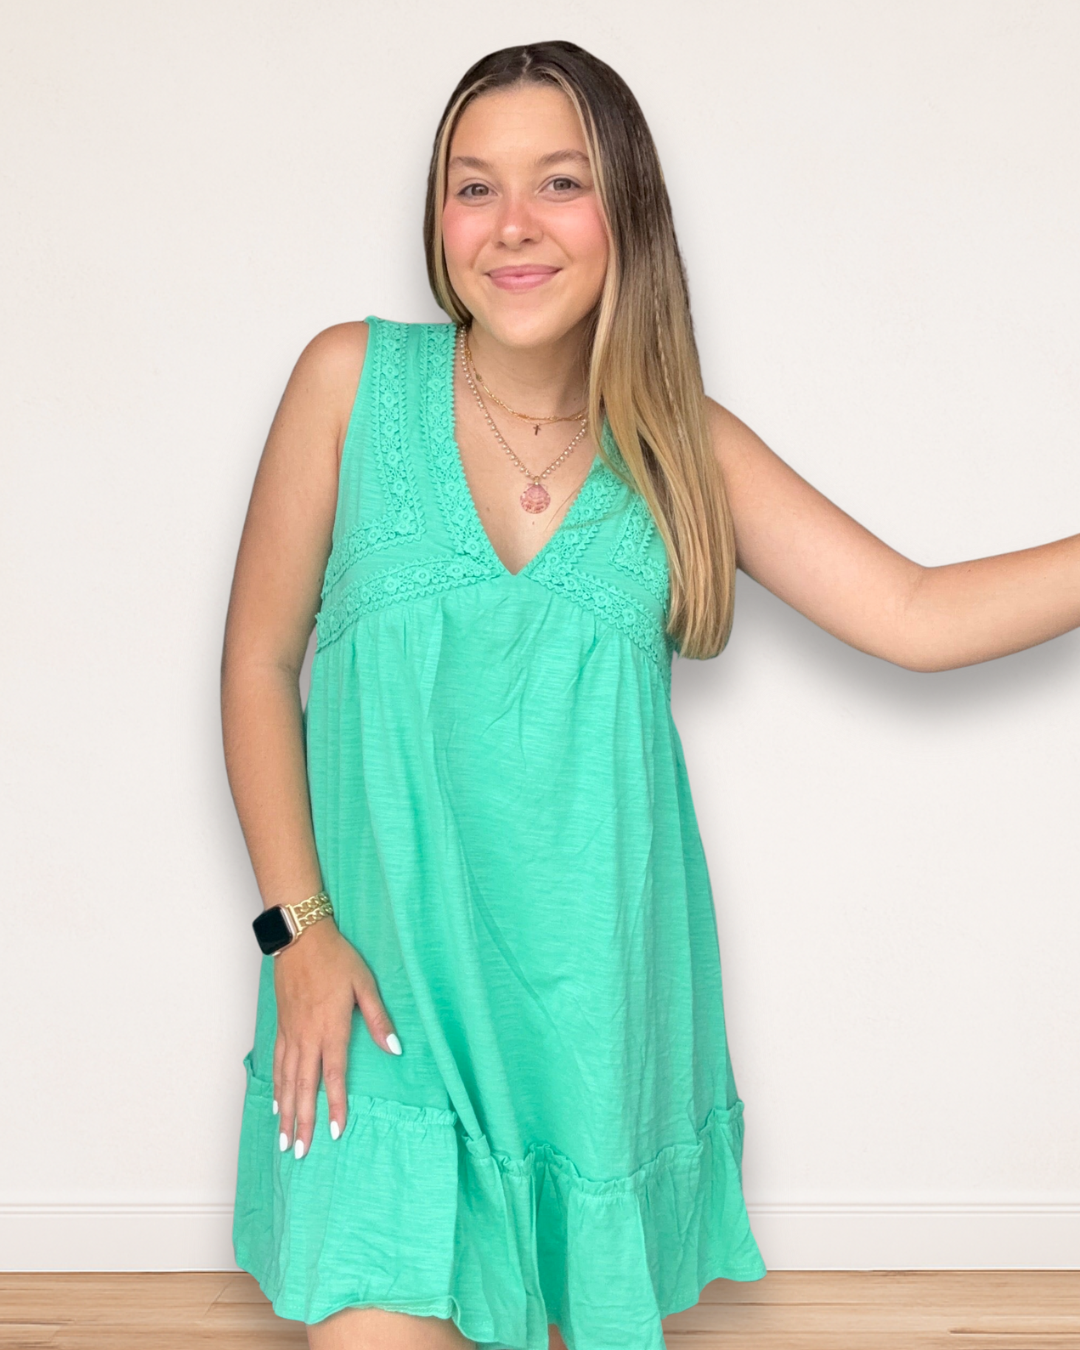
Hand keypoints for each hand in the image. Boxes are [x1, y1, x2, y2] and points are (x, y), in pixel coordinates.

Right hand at [271, 917, 400, 1158]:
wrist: (300, 938)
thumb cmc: (336, 958)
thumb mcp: (365, 983)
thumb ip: (378, 1018)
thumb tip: (395, 1049)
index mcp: (332, 1028)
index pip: (335, 1075)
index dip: (336, 1105)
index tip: (336, 1133)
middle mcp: (308, 1036)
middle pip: (305, 1086)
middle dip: (303, 1121)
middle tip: (300, 1151)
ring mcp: (291, 1033)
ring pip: (287, 1080)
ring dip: (286, 1111)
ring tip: (284, 1139)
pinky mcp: (281, 1026)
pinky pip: (277, 1063)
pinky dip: (277, 1086)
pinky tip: (277, 1103)